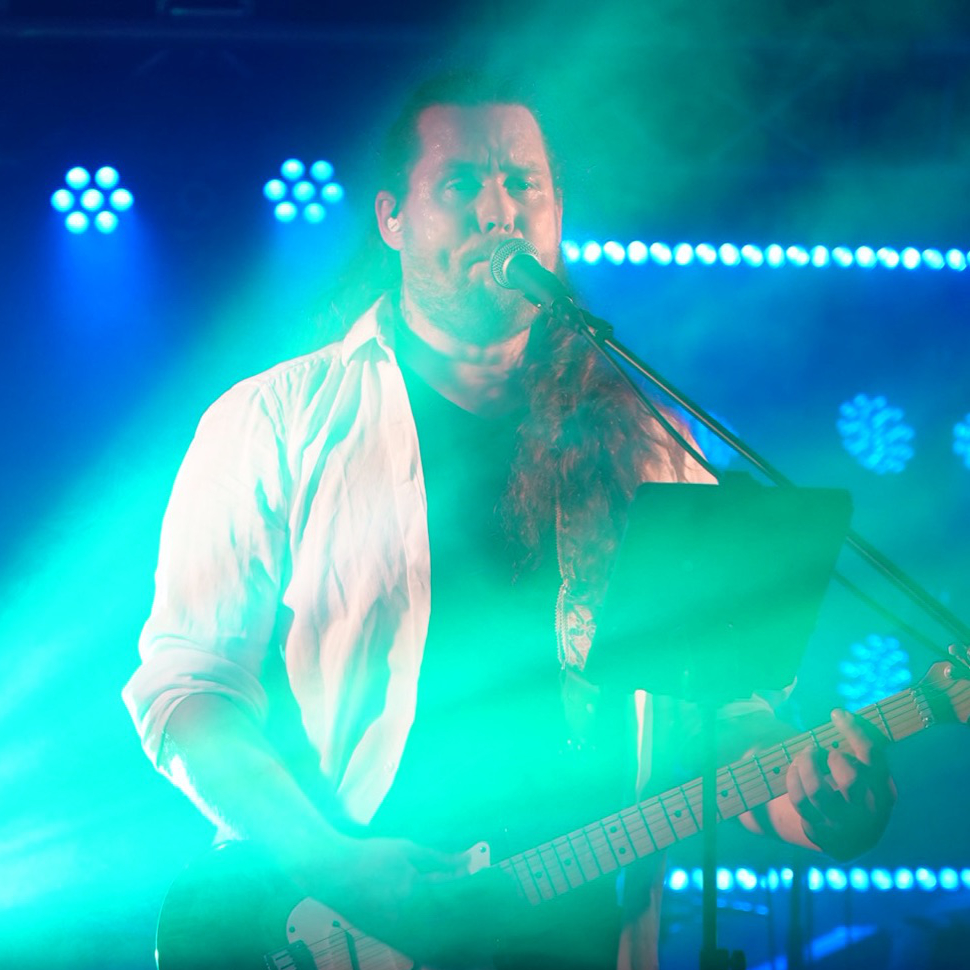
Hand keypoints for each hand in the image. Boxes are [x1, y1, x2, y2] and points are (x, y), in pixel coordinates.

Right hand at [313, 835, 524, 967]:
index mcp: (419, 894)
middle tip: (504, 898)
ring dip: (468, 928)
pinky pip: (429, 946)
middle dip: (482, 911)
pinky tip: (459, 931)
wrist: (333, 874)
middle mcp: (413, 920)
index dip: (486, 889)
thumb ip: (440, 860)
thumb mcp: (408, 851)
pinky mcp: (396, 940)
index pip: (462, 896)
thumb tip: (468, 862)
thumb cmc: (371, 858)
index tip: (503, 880)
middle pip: (459, 922)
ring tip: (487, 917)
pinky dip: (448, 939)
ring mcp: (404, 934)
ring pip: (447, 939)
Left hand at [787, 708, 896, 860]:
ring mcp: (843, 824)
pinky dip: (793, 778)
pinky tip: (795, 769)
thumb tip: (841, 716)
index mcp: (885, 792)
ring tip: (805, 755)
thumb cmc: (855, 790)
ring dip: (806, 764)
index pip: (873, 755)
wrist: (848, 835)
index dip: (854, 730)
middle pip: (850, 777)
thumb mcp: (868, 775)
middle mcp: (868, 811)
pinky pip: (800, 800)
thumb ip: (861, 752)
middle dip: (831, 756)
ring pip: (817, 790)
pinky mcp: (820, 831)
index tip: (837, 713)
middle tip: (820, 750)